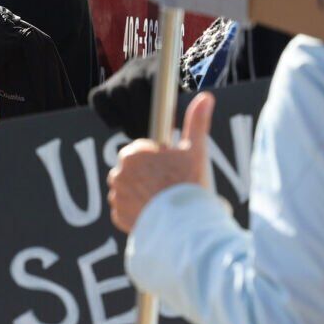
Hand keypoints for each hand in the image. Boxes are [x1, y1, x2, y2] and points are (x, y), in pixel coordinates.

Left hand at [108, 92, 213, 233]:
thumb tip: (206, 96)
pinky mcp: (118, 216)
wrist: (185, 227)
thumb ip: (196, 122)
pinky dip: (137, 211)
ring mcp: (117, 195)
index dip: (159, 159)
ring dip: (141, 193)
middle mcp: (119, 172)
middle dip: (148, 175)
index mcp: (133, 153)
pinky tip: (154, 213)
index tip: (171, 170)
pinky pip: (126, 210)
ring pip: (128, 189)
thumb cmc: (189, 186)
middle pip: (134, 169)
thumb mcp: (195, 150)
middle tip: (169, 187)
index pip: (142, 150)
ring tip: (162, 201)